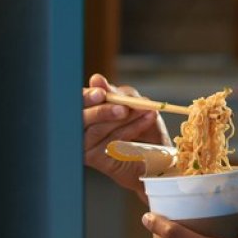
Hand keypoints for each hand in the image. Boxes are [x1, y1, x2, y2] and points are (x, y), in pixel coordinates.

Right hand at [82, 73, 169, 191]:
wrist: (160, 156)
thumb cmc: (144, 128)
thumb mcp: (131, 103)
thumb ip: (115, 93)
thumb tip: (96, 79)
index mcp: (85, 110)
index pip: (77, 101)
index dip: (86, 96)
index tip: (101, 92)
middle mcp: (80, 128)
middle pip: (80, 118)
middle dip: (101, 111)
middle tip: (123, 108)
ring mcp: (86, 145)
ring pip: (97, 130)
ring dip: (122, 119)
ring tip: (145, 111)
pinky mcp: (96, 159)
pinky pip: (111, 141)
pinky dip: (131, 129)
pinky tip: (146, 120)